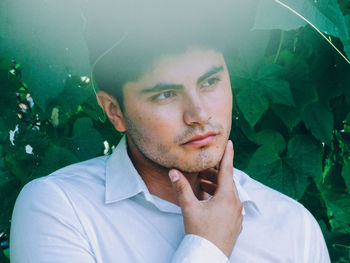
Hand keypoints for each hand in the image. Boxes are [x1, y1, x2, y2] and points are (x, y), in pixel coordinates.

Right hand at [168, 140, 242, 257]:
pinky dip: (221, 198)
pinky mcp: (236, 223)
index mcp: (226, 197)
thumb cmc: (200, 233)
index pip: (227, 170)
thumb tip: (173, 172)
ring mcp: (237, 214)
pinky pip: (230, 204)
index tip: (229, 143)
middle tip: (204, 168)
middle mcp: (235, 204)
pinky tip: (210, 201)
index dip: (227, 155)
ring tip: (202, 184)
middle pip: (227, 182)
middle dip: (215, 173)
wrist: (209, 257)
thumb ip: (182, 188)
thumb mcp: (189, 208)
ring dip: (217, 186)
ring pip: (228, 193)